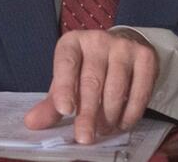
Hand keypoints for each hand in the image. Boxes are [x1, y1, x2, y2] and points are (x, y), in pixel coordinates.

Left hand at [24, 29, 157, 143]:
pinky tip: (122, 123)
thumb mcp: (68, 80)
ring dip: (109, 116)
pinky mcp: (145, 57)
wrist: (123, 48)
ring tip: (103, 130)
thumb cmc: (88, 68)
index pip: (66, 64)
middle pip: (92, 81)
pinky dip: (130, 113)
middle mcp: (98, 39)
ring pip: (116, 88)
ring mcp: (124, 46)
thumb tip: (32, 123)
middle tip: (85, 137)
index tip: (65, 111)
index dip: (65, 87)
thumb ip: (52, 103)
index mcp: (72, 42)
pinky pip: (139, 91)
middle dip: (88, 113)